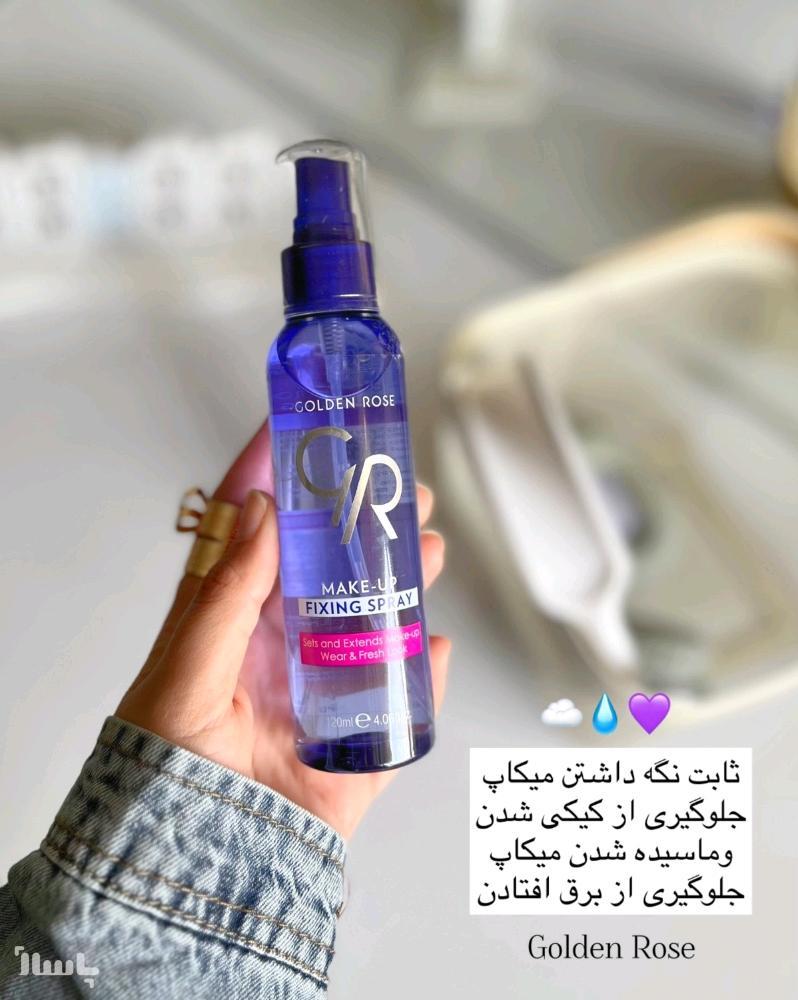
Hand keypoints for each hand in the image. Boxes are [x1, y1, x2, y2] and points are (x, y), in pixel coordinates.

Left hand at [117, 422, 449, 839]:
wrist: (204, 860)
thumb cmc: (171, 768)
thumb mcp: (186, 670)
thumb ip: (224, 595)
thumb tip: (259, 511)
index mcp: (236, 617)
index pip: (262, 531)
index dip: (282, 476)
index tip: (304, 427)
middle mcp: (284, 640)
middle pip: (333, 563)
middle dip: (366, 519)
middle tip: (397, 486)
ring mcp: (325, 682)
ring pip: (377, 613)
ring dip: (405, 576)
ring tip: (427, 546)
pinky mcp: (358, 731)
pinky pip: (403, 693)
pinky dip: (426, 667)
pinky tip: (435, 643)